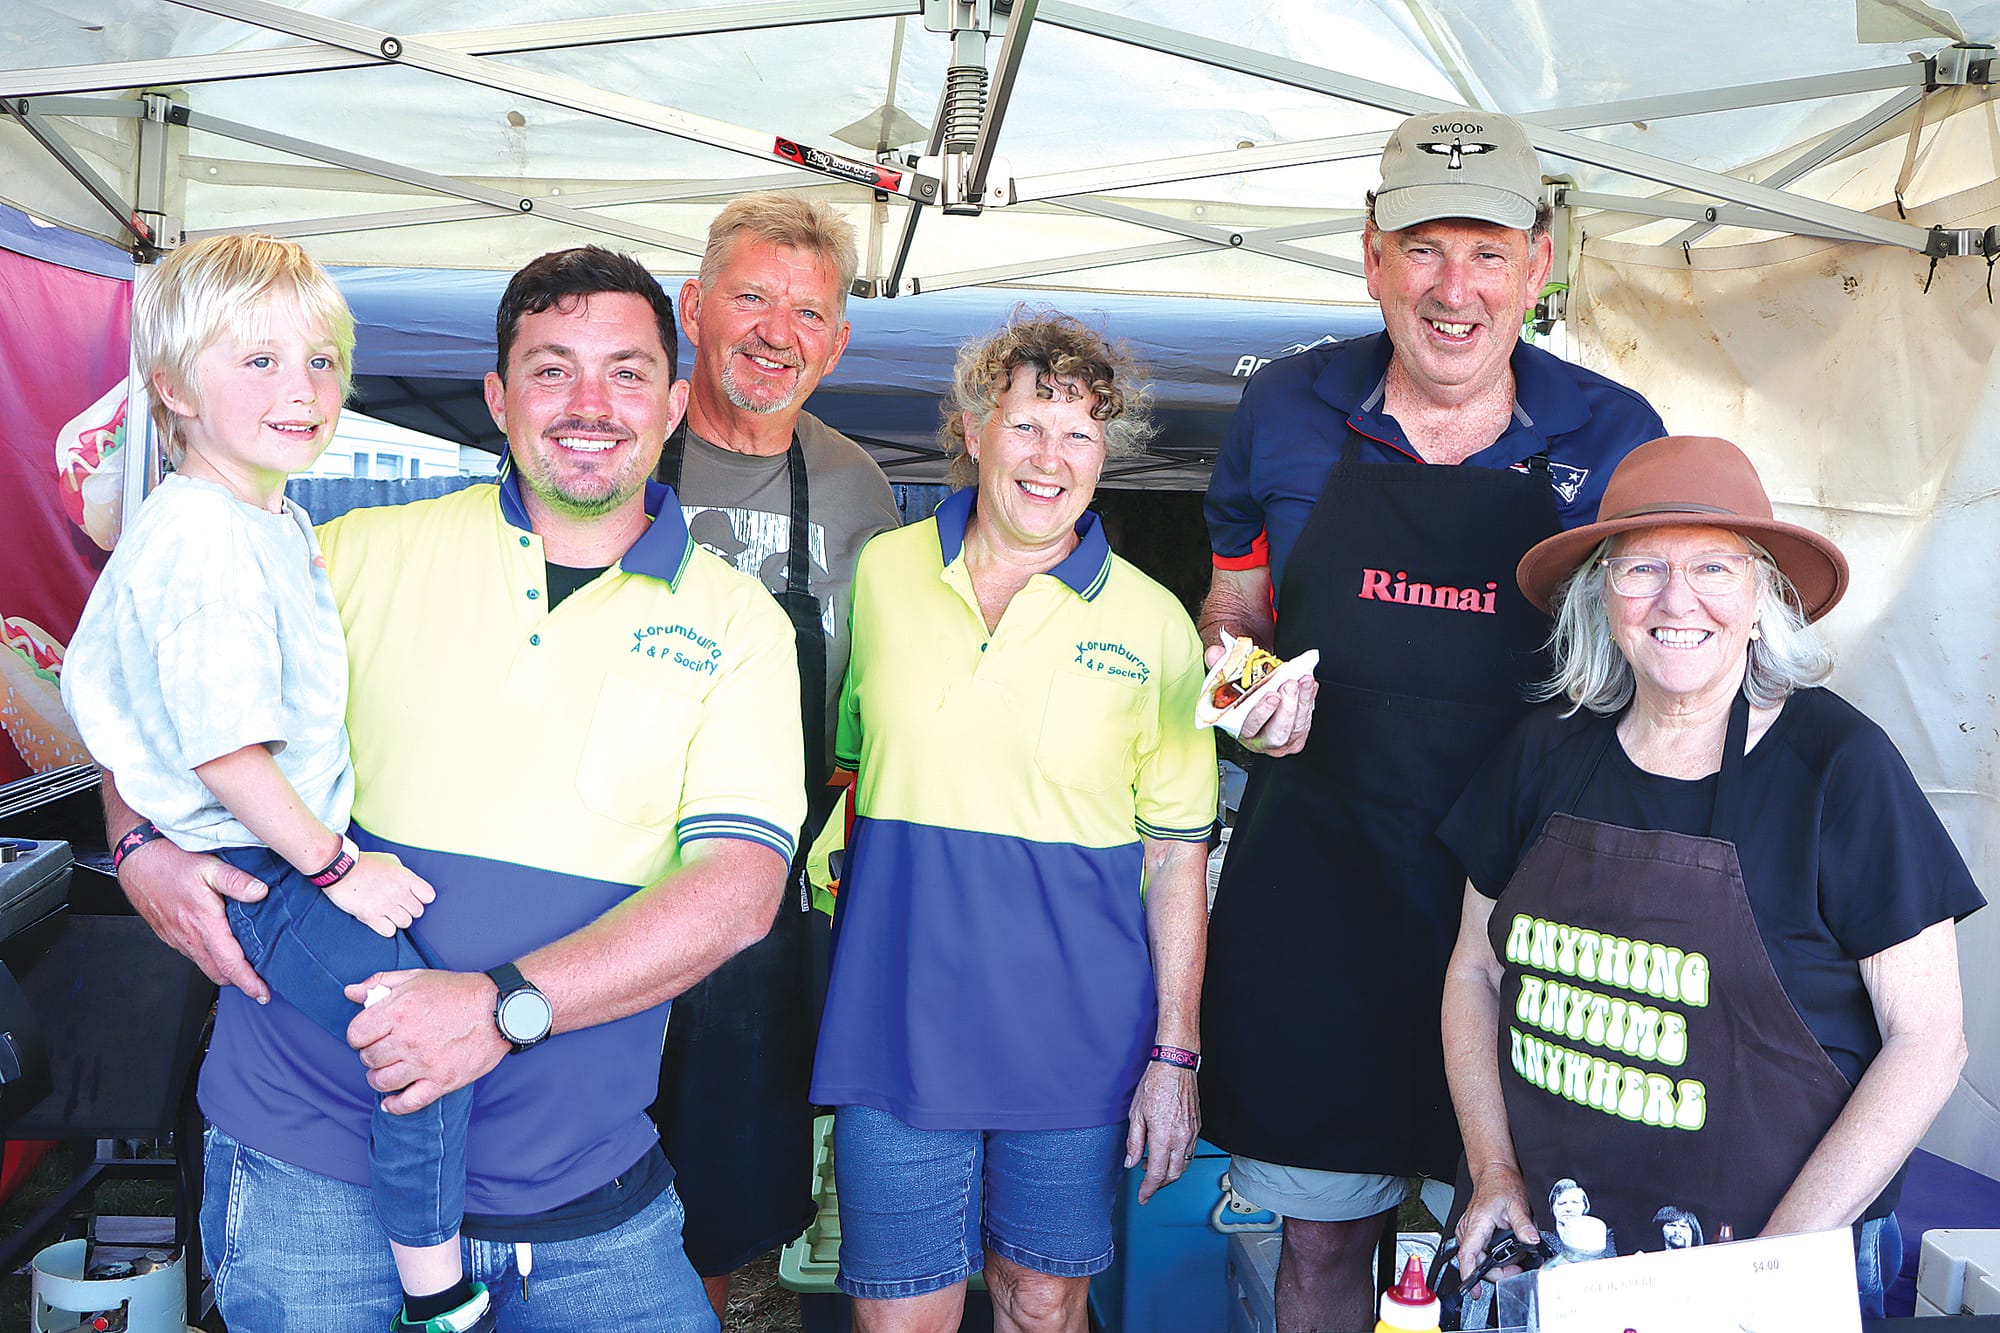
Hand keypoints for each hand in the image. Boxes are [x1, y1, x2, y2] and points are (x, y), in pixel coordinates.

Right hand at [118, 835, 271, 1001]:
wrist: (136, 861)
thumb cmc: (170, 862)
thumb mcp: (209, 866)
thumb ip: (237, 881)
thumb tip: (261, 893)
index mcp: (203, 924)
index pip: (230, 964)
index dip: (248, 982)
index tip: (263, 994)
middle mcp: (189, 937)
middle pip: (218, 972)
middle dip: (240, 983)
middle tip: (260, 985)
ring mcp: (177, 938)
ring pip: (204, 965)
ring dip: (224, 971)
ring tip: (245, 969)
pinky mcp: (169, 934)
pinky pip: (192, 954)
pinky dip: (209, 958)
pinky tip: (220, 948)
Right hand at [322, 850, 433, 936]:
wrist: (339, 868)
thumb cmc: (364, 863)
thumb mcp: (389, 860)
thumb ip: (403, 873)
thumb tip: (410, 884)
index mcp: (405, 877)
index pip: (429, 896)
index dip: (421, 899)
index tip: (412, 898)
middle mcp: (398, 892)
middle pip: (417, 912)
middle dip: (408, 910)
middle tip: (397, 906)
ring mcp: (385, 905)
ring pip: (405, 923)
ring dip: (397, 920)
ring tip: (387, 913)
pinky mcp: (370, 916)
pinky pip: (389, 931)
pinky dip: (386, 928)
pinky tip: (379, 920)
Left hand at [344, 968, 506, 1113]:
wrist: (499, 1008)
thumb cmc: (457, 991)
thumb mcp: (416, 977)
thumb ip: (379, 982)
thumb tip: (350, 992)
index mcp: (399, 1010)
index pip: (355, 1034)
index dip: (359, 1035)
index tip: (369, 1034)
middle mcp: (408, 1038)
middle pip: (368, 1058)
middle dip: (371, 1054)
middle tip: (384, 1049)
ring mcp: (425, 1062)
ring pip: (382, 1081)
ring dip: (379, 1077)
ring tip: (389, 1069)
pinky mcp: (442, 1081)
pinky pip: (408, 1103)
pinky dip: (394, 1106)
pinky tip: (390, 1101)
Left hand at [1125, 1061, 1199, 1203]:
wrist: (1175, 1066)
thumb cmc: (1155, 1084)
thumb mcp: (1136, 1114)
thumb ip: (1134, 1142)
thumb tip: (1131, 1161)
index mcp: (1163, 1137)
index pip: (1156, 1174)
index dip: (1148, 1190)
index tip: (1142, 1196)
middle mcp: (1181, 1139)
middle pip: (1173, 1175)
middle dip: (1159, 1185)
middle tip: (1147, 1187)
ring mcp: (1191, 1134)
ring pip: (1184, 1165)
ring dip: (1169, 1173)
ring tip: (1152, 1169)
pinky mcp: (1196, 1127)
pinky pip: (1189, 1152)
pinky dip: (1178, 1159)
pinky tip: (1166, 1154)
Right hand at [1204, 634, 1316, 757]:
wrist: (1259, 689)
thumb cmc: (1243, 688)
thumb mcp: (1229, 675)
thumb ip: (1221, 664)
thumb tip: (1215, 653)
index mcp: (1237, 728)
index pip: (1249, 727)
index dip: (1262, 712)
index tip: (1272, 694)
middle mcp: (1258, 739)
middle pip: (1276, 734)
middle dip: (1286, 709)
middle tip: (1289, 685)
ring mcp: (1279, 739)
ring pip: (1294, 729)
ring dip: (1301, 702)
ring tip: (1302, 681)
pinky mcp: (1295, 735)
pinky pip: (1306, 723)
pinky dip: (1308, 701)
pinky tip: (1308, 685)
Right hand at [1455, 1162, 1539, 1280]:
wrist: (1495, 1172)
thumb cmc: (1501, 1184)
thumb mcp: (1517, 1204)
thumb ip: (1524, 1225)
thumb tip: (1532, 1241)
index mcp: (1476, 1223)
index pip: (1467, 1255)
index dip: (1470, 1275)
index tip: (1474, 1290)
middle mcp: (1468, 1229)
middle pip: (1474, 1262)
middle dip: (1495, 1272)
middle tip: (1515, 1270)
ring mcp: (1469, 1230)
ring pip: (1476, 1258)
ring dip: (1493, 1264)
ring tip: (1513, 1258)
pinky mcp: (1472, 1231)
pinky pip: (1477, 1251)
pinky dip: (1490, 1257)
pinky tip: (1504, 1252)